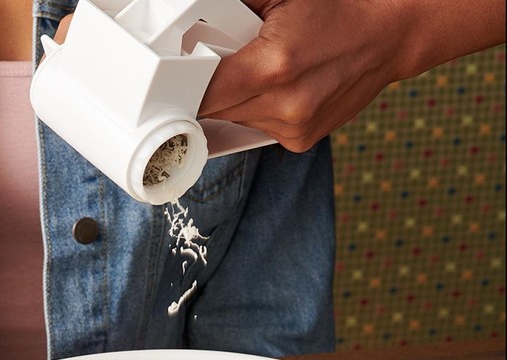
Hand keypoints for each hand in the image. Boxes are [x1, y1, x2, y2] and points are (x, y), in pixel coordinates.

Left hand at [198, 0, 504, 151]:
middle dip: (207, 88)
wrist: (390, 31)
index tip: (177, 74)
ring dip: (232, 99)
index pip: (200, 92)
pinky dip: (256, 109)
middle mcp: (285, 105)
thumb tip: (189, 21)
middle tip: (220, 62)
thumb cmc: (336, 7)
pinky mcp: (301, 139)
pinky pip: (257, 127)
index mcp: (273, 66)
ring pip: (233, 121)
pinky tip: (278, 86)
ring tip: (259, 70)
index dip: (183, 83)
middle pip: (212, 111)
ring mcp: (295, 127)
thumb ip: (230, 10)